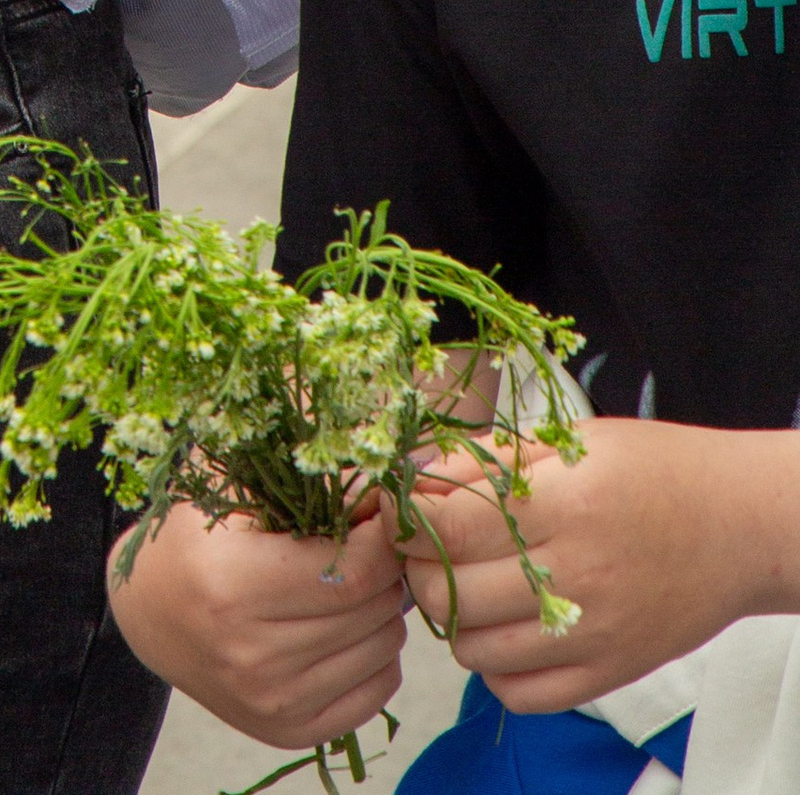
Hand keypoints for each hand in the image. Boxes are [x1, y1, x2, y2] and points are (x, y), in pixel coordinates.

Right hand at [106, 500, 408, 749]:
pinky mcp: (287, 731)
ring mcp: (271, 702)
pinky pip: (375, 693)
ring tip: (348, 583)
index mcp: (232, 586)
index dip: (380, 539)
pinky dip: (375, 655)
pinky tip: (344, 627)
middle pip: (371, 612)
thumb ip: (306, 479)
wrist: (149, 611)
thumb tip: (382, 485)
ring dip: (381, 611)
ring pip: (381, 651)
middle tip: (361, 544)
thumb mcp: (231, 487)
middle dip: (383, 570)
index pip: (352, 573)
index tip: (374, 514)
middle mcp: (251, 656)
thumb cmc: (191, 537)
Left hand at [405, 419, 798, 710]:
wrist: (735, 526)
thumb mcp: (568, 443)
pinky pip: (520, 694)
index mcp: (565, 505)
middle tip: (430, 548)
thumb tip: (414, 479)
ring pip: (473, 651)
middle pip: (450, 593)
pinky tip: (504, 629)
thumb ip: (487, 461)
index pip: (449, 527)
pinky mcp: (608, 674)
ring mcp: (594, 635)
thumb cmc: (651, 470)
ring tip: (469, 586)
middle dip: (421, 568)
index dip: (408, 519)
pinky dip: (494, 667)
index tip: (401, 509)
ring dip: (453, 620)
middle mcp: (577, 577)